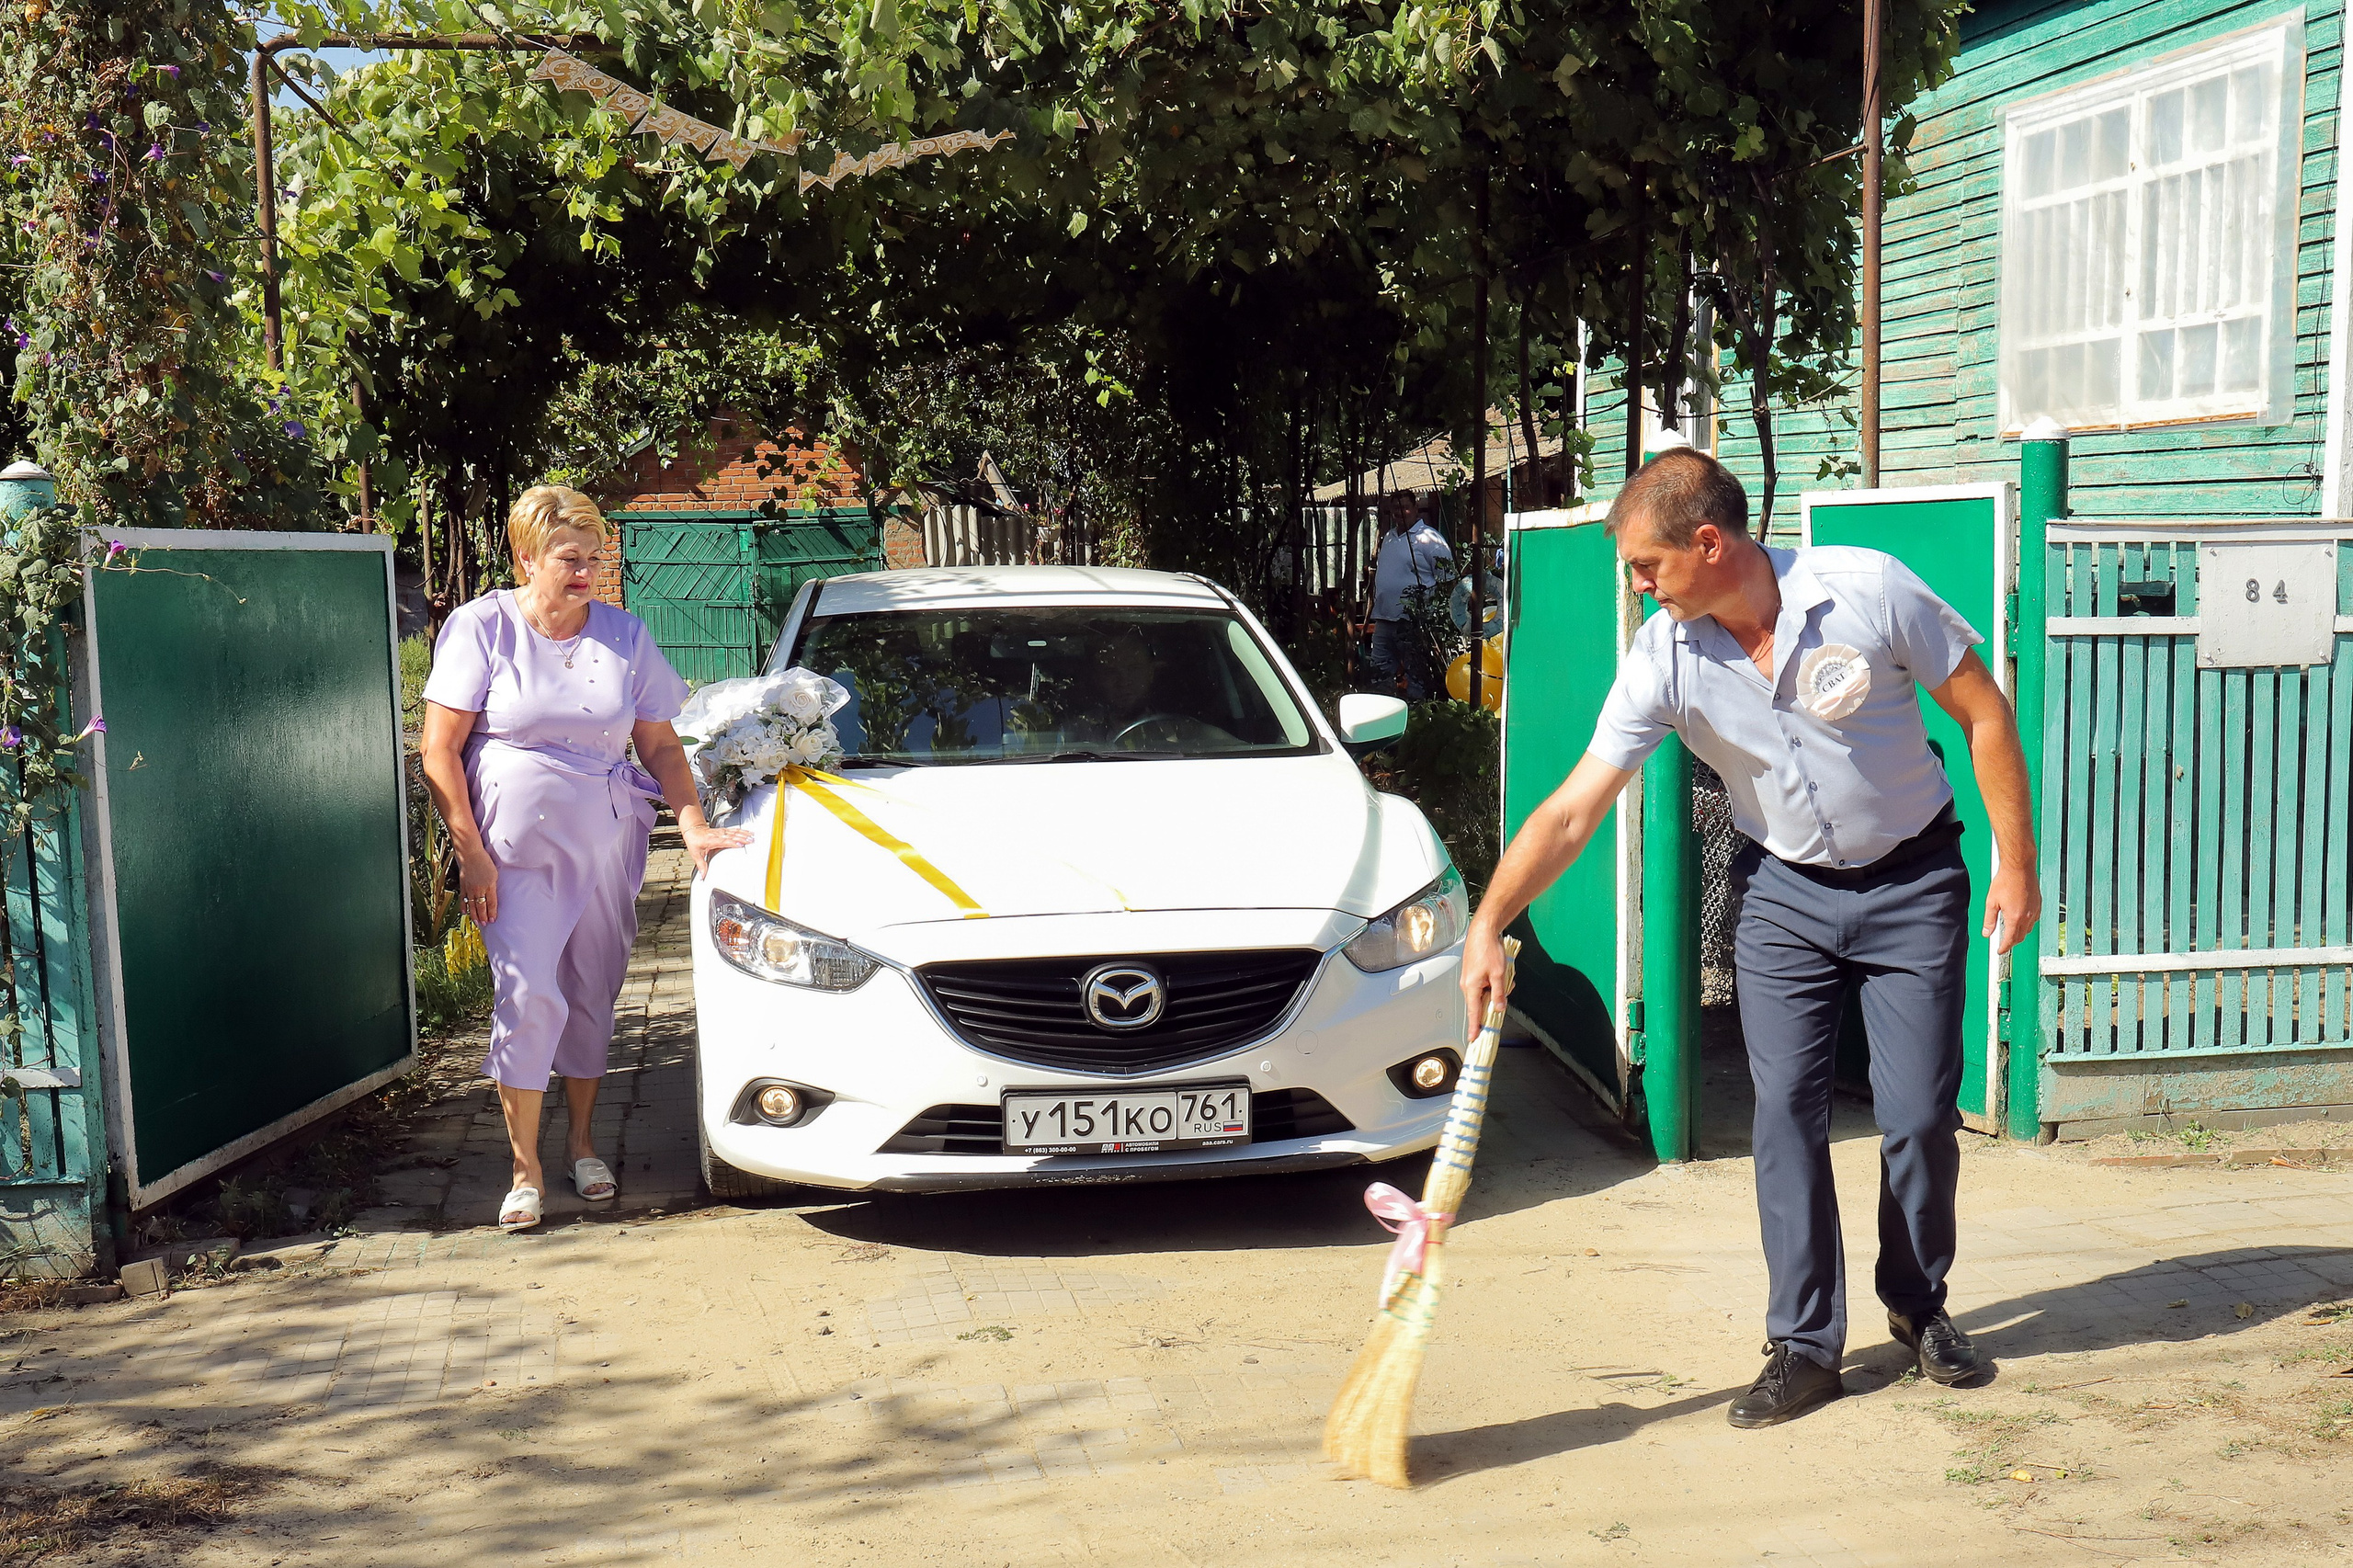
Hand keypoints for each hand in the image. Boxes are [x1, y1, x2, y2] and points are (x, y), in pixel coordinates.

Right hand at [458, 848, 498, 926]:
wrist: (470, 854)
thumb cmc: (484, 861)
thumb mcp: (494, 873)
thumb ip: (493, 886)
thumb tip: (493, 896)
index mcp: (489, 886)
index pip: (491, 903)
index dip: (492, 913)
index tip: (493, 920)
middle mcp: (479, 889)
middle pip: (481, 906)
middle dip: (483, 917)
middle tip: (485, 924)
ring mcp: (469, 888)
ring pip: (472, 905)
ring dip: (474, 915)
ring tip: (477, 922)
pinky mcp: (463, 885)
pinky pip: (463, 899)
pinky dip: (463, 906)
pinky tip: (464, 912)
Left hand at [682, 819, 754, 876]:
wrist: (693, 830)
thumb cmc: (694, 840)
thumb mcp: (696, 854)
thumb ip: (701, 866)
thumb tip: (703, 876)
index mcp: (711, 840)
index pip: (724, 841)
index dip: (732, 843)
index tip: (740, 845)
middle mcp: (717, 835)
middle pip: (732, 836)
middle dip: (742, 838)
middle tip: (751, 841)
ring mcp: (721, 832)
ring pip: (734, 832)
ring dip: (744, 834)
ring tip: (752, 837)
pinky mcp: (723, 831)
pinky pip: (734, 830)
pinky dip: (741, 831)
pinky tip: (747, 832)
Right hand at [1459, 921, 1512, 1042]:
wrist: (1483, 931)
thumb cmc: (1488, 950)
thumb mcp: (1499, 974)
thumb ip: (1499, 993)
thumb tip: (1499, 1008)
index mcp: (1471, 987)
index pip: (1473, 1012)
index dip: (1474, 1027)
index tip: (1473, 1038)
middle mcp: (1467, 984)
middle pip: (1480, 1003)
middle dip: (1494, 1000)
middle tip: (1503, 992)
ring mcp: (1469, 978)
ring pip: (1484, 992)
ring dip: (1496, 989)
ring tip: (1503, 976)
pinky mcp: (1473, 972)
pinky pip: (1484, 984)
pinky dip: (1493, 982)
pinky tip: (1500, 972)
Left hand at [1984, 861, 2041, 954]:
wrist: (2020, 868)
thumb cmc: (2005, 881)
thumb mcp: (1991, 902)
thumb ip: (1989, 920)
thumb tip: (1987, 933)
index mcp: (2015, 917)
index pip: (2010, 939)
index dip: (2004, 947)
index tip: (2000, 951)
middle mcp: (2027, 916)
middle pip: (2020, 937)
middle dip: (2011, 942)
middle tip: (2004, 943)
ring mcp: (2035, 910)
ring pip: (2028, 929)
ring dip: (2020, 934)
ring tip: (2010, 932)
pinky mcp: (2038, 904)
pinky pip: (2034, 920)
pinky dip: (2027, 924)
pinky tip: (2020, 920)